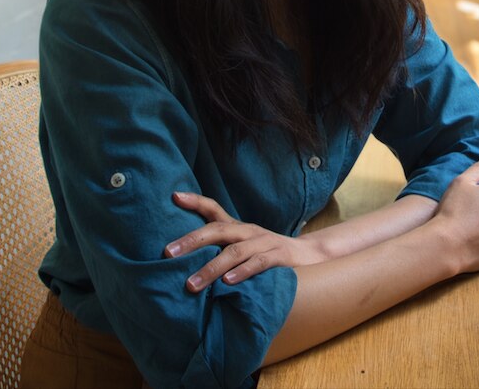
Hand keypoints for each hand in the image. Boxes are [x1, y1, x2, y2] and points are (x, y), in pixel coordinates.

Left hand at [164, 192, 327, 291]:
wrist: (309, 255)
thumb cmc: (267, 253)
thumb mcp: (242, 247)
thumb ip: (220, 249)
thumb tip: (184, 258)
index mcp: (238, 228)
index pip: (214, 209)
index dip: (195, 201)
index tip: (174, 196)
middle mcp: (248, 231)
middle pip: (218, 230)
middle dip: (191, 240)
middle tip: (168, 253)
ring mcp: (264, 243)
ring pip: (234, 252)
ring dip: (211, 268)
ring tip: (192, 283)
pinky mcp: (279, 257)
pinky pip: (259, 263)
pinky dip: (243, 272)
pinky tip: (228, 283)